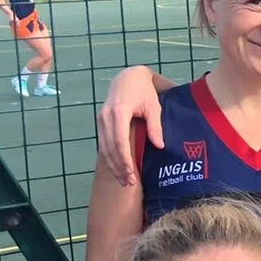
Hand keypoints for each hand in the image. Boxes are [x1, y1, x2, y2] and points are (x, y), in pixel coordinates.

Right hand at [97, 66, 162, 185]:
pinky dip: (109, 157)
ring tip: (124, 180)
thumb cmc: (143, 91)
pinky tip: (118, 168)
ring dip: (113, 165)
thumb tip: (159, 146)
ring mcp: (101, 119)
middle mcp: (106, 116)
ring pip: (104, 148)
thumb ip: (155, 126)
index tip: (131, 173)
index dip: (124, 159)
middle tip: (130, 183)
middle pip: (109, 148)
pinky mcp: (100, 122)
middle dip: (119, 167)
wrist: (127, 77)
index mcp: (119, 111)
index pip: (119, 141)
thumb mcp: (153, 106)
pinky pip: (103, 143)